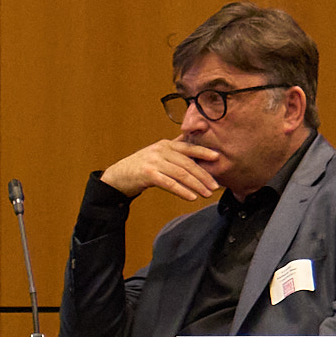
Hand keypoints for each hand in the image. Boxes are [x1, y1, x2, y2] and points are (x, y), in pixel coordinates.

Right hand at [99, 138, 224, 203]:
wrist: (117, 176)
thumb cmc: (140, 166)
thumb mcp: (157, 153)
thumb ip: (174, 148)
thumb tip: (192, 139)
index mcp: (165, 144)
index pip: (188, 147)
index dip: (204, 152)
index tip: (218, 158)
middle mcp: (160, 150)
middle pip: (187, 163)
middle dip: (203, 175)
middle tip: (215, 186)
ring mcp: (153, 162)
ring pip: (181, 174)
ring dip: (196, 185)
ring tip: (206, 193)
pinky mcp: (147, 174)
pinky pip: (169, 184)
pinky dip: (182, 191)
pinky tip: (191, 197)